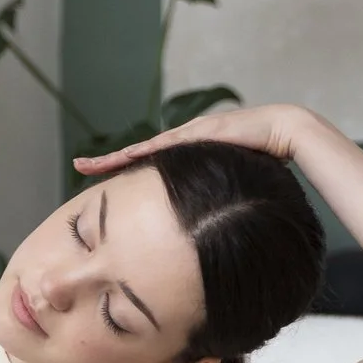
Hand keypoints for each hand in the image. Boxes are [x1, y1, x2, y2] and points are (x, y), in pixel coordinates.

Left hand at [73, 103, 330, 174]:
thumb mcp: (229, 183)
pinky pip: (162, 146)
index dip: (122, 172)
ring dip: (115, 160)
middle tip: (79, 168)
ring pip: (142, 151)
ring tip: (86, 165)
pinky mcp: (196, 134)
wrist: (282, 132)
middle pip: (136, 156)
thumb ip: (214, 199)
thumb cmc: (262, 160)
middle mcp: (180, 145)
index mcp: (184, 160)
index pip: (146, 167)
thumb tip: (209, 230)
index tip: (98, 180)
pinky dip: (141, 153)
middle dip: (107, 164)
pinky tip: (120, 157)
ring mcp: (186, 137)